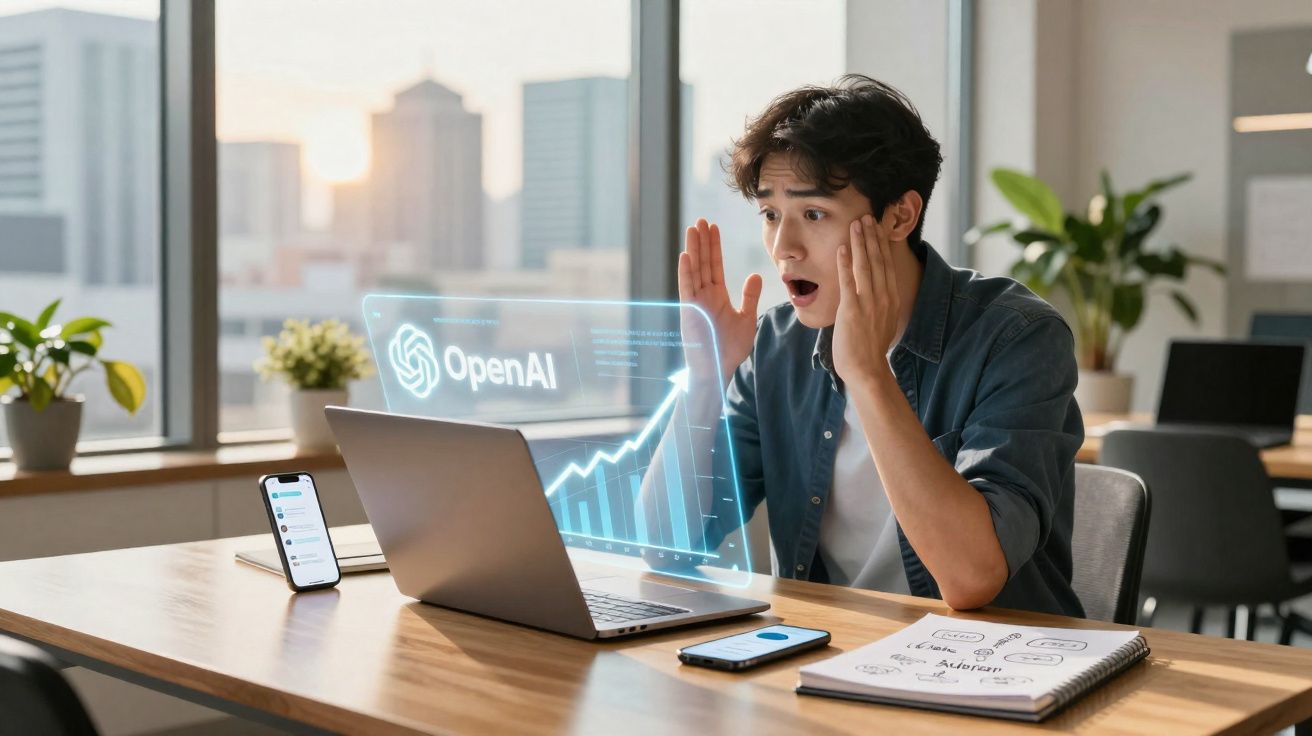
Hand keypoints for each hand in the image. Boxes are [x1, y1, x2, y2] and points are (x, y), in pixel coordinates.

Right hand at [677, 218, 762, 390]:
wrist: (717, 370)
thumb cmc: (729, 349)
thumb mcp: (746, 319)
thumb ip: (749, 296)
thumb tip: (755, 274)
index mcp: (717, 296)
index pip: (715, 266)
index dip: (714, 247)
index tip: (714, 228)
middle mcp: (704, 296)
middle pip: (702, 263)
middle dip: (702, 241)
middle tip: (701, 220)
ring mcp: (695, 303)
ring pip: (694, 270)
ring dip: (693, 249)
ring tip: (693, 229)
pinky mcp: (689, 312)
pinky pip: (687, 288)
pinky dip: (686, 272)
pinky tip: (686, 254)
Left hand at [833, 215, 899, 386]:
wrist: (866, 369)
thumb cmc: (869, 348)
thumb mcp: (882, 321)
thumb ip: (880, 303)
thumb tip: (877, 292)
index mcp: (891, 298)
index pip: (886, 264)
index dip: (881, 244)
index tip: (877, 227)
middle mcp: (883, 296)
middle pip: (878, 260)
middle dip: (872, 236)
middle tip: (867, 216)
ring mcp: (869, 302)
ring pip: (865, 266)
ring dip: (860, 243)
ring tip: (856, 224)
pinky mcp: (852, 310)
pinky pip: (848, 281)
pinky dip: (846, 263)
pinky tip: (843, 248)